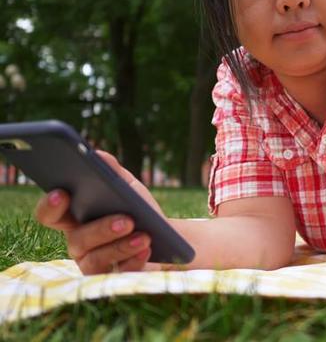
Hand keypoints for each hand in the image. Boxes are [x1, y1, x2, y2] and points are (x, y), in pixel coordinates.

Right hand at [34, 151, 161, 274]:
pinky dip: (134, 260)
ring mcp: (92, 263)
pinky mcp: (111, 278)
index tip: (62, 193)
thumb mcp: (130, 189)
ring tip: (145, 236)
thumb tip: (98, 155)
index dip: (50, 206)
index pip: (51, 214)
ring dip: (122, 246)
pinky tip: (147, 249)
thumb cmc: (140, 211)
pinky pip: (118, 273)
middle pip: (78, 239)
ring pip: (97, 259)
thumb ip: (113, 173)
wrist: (166, 239)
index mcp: (75, 218)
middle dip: (101, 229)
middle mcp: (78, 242)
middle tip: (126, 220)